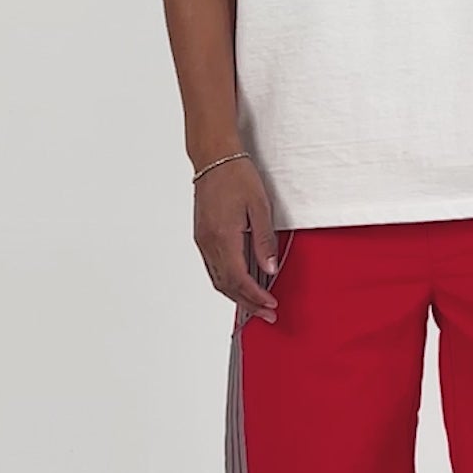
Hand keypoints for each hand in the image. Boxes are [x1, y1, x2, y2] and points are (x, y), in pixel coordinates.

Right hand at [193, 156, 280, 323]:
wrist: (214, 158)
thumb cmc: (237, 176)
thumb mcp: (260, 207)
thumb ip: (264, 240)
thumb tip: (269, 268)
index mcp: (223, 236)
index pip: (239, 279)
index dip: (255, 296)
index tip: (271, 305)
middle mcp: (208, 242)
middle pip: (226, 285)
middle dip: (248, 303)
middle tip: (267, 314)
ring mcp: (202, 241)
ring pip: (217, 280)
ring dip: (237, 296)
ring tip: (256, 305)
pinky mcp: (202, 237)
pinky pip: (213, 268)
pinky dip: (227, 282)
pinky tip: (240, 285)